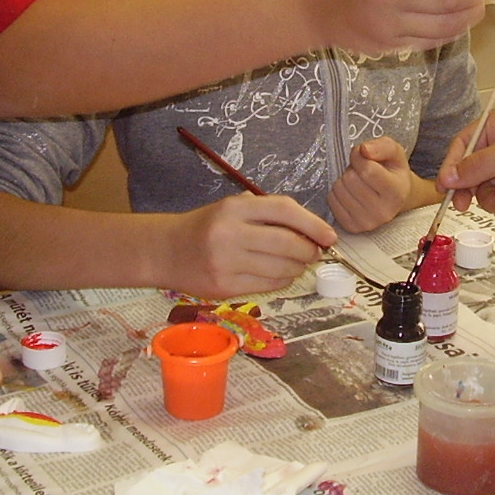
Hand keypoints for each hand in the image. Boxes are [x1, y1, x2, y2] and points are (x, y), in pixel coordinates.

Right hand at [162, 193, 331, 297]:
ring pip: (281, 268)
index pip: (284, 210)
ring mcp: (226, 262)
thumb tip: (312, 232)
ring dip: (298, 268)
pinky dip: (282, 281)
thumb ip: (268, 214)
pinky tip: (280, 275)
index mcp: (235, 207)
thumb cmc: (206, 227)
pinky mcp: (224, 287)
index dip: (312, 224)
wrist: (166, 250)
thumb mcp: (232, 207)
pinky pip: (268, 286)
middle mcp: (229, 233)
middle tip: (314, 252)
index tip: (329, 236)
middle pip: (287, 243)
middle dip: (309, 250)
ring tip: (297, 263)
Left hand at [329, 137, 414, 232]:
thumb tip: (363, 150)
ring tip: (357, 182)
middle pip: (351, 180)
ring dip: (344, 180)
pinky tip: (350, 192)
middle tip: (361, 172)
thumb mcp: (394, 152)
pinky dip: (337, 192)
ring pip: (339, 189)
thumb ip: (381, 146)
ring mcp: (367, 222)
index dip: (359, 157)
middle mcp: (383, 212)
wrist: (394, 198)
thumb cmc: (392, 172)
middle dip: (352, 169)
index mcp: (397, 192)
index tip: (363, 155)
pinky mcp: (351, 227)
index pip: (367, 170)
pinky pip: (331, 201)